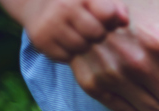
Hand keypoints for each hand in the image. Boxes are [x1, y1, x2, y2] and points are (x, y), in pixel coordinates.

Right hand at [7, 0, 129, 61]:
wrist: (34, 2)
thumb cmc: (76, 3)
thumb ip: (116, 8)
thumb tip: (124, 21)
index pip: (108, 14)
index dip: (109, 20)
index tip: (101, 16)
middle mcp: (63, 5)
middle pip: (97, 34)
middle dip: (96, 33)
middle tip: (86, 26)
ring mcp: (50, 22)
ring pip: (82, 47)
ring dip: (83, 44)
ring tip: (74, 32)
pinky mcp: (40, 40)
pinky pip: (66, 57)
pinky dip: (68, 52)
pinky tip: (62, 39)